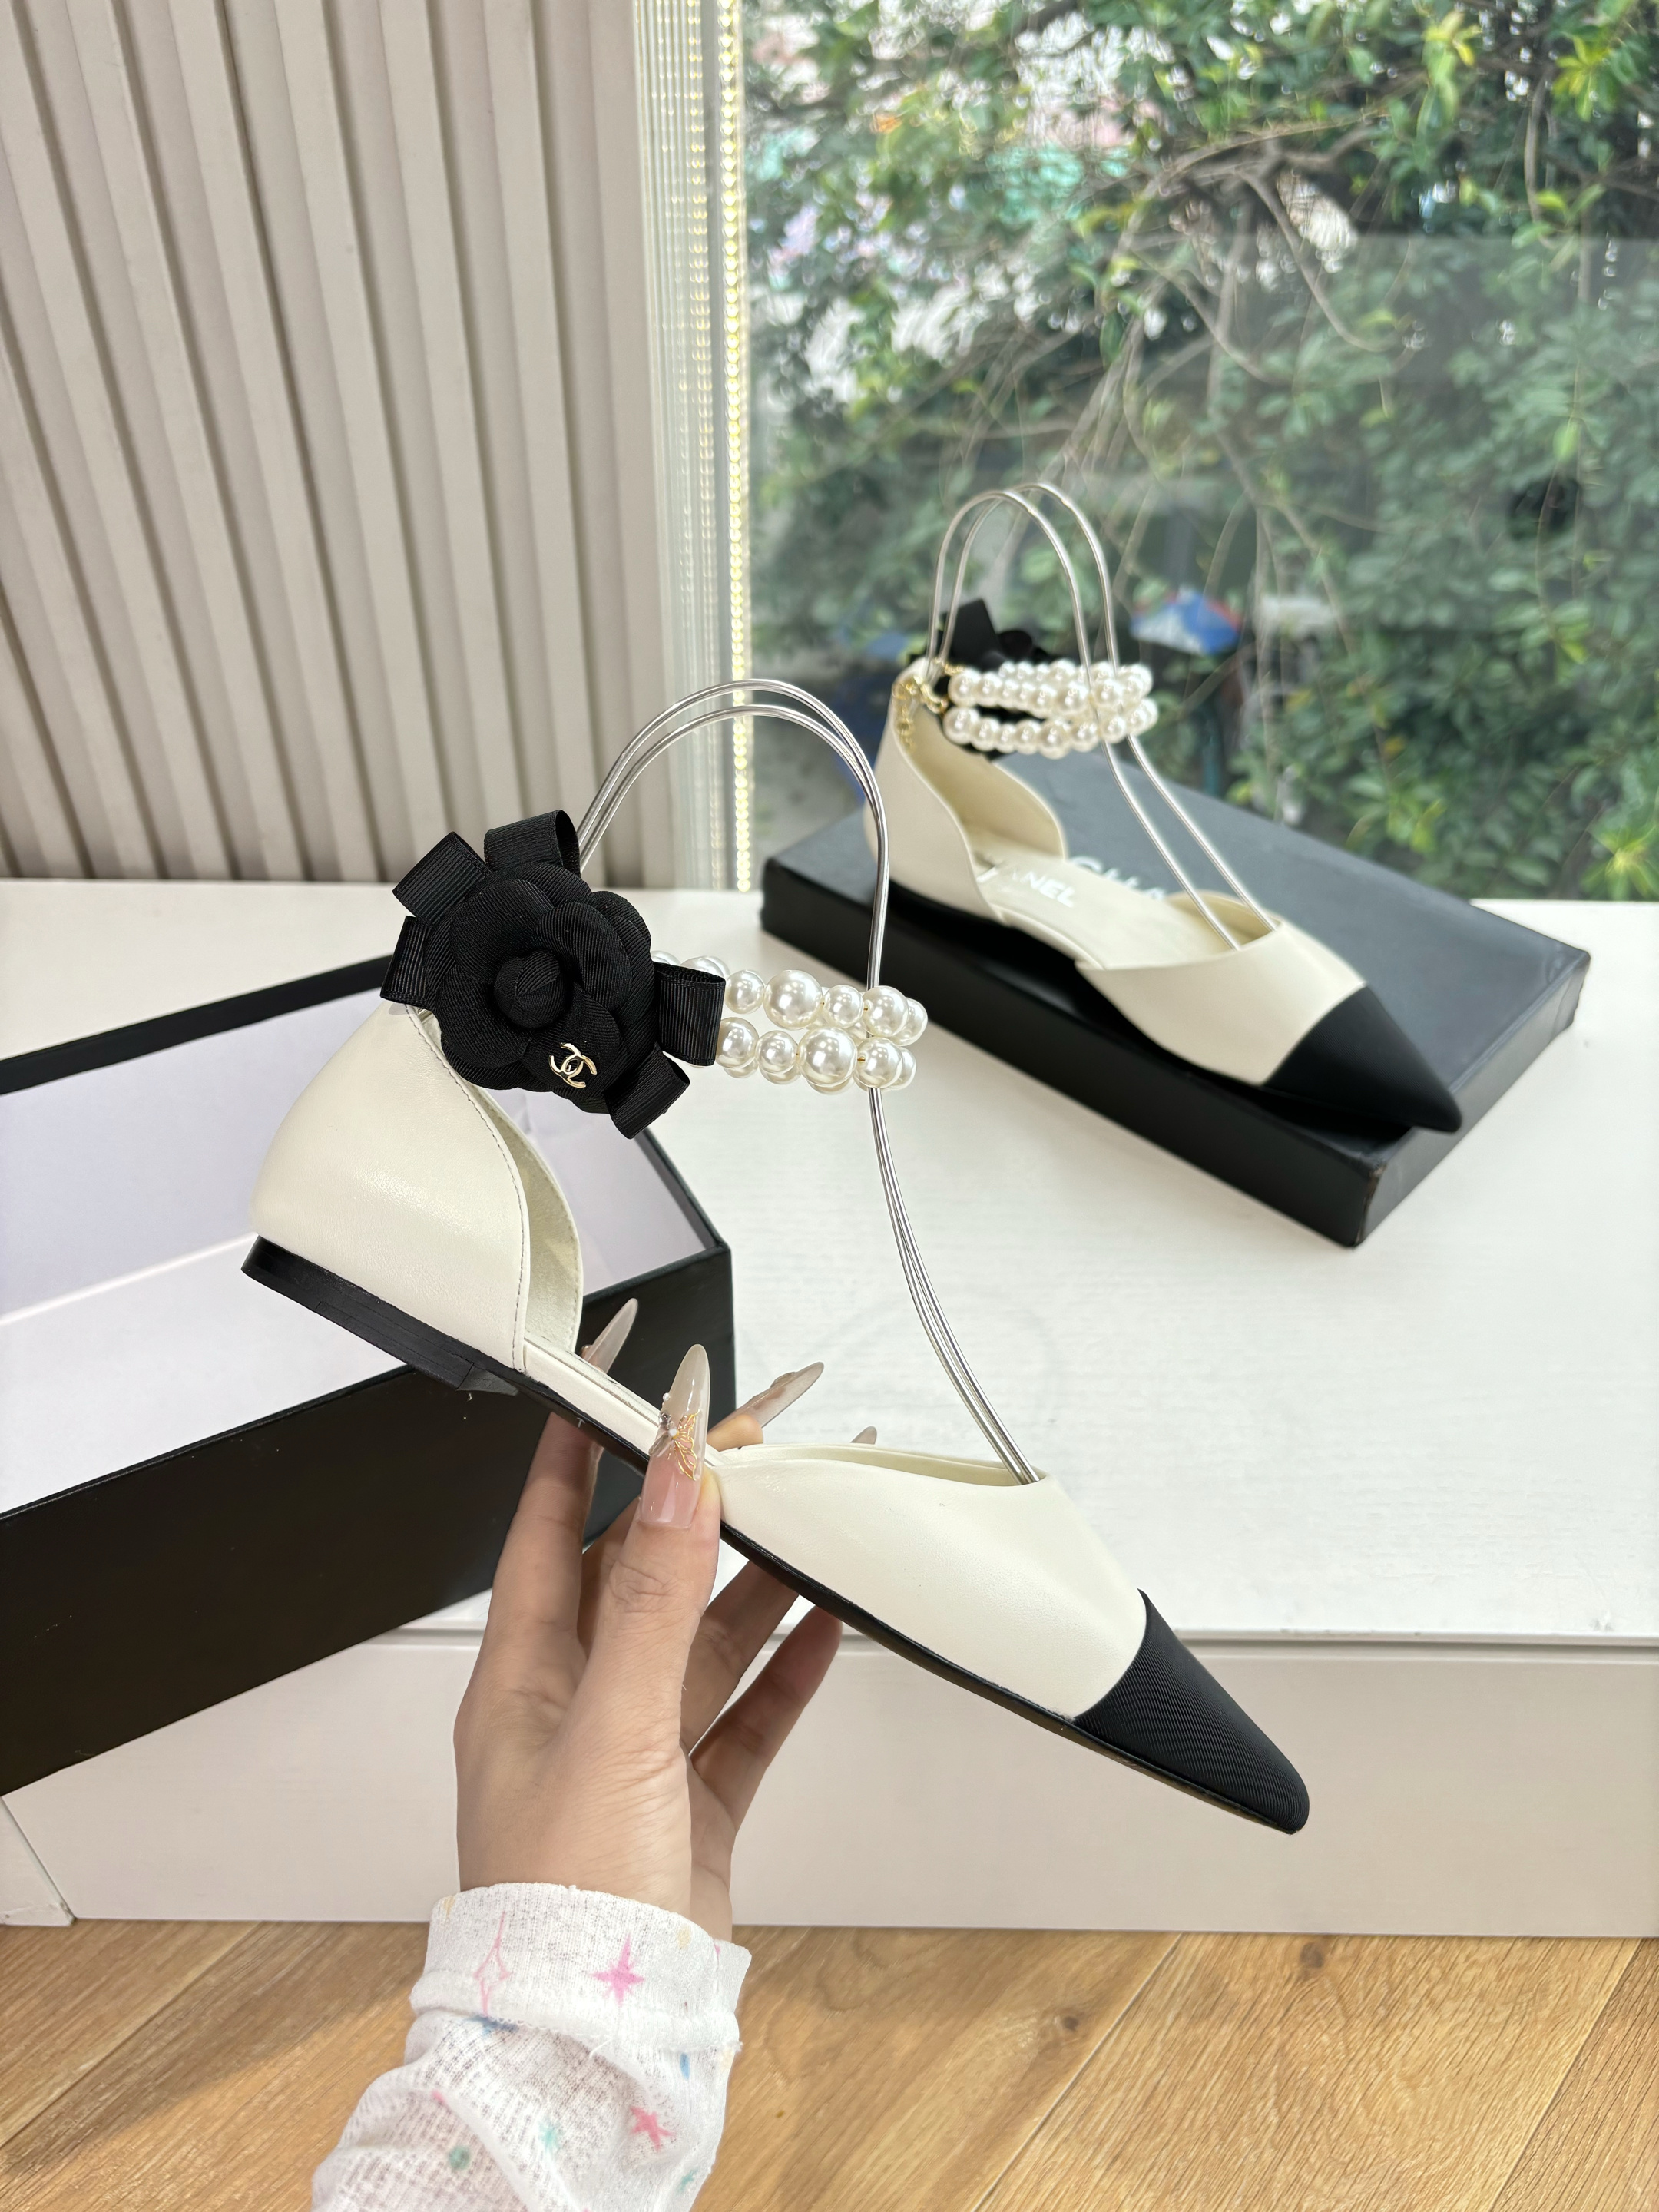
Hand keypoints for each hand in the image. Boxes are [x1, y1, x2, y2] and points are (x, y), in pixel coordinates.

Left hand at [453, 1327, 840, 1938]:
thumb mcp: (610, 1727)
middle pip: (639, 1579)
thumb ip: (649, 1598)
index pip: (543, 1531)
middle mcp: (575, 1708)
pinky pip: (745, 1715)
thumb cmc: (560, 1901)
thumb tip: (674, 1481)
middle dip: (694, 1511)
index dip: (576, 1455)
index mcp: (521, 1679)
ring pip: (701, 1642)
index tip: (612, 1388)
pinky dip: (786, 1668)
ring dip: (753, 1582)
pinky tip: (824, 1625)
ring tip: (806, 1518)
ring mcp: (636, 1757)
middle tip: (753, 1447)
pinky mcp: (690, 1806)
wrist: (595, 2040)